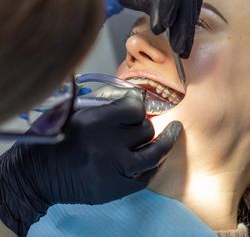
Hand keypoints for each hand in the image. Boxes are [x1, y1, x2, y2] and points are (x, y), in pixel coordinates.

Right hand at [0, 87, 181, 235]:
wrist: (36, 174)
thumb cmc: (53, 138)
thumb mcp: (73, 111)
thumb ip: (103, 104)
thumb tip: (131, 98)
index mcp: (97, 121)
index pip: (135, 106)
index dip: (138, 102)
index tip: (137, 102)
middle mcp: (109, 144)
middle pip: (144, 128)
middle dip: (143, 122)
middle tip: (137, 122)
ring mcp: (115, 169)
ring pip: (153, 152)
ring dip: (166, 140)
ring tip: (175, 130)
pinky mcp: (115, 189)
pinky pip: (145, 177)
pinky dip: (154, 165)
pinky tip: (158, 156)